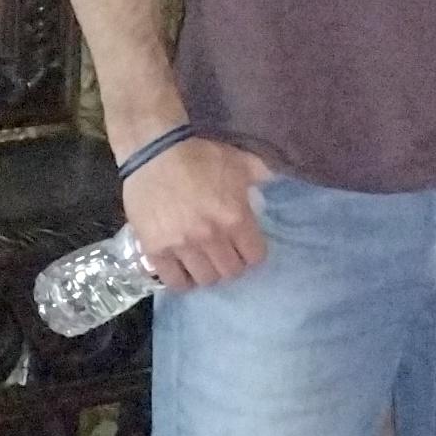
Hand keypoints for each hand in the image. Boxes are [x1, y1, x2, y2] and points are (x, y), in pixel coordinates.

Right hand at [121, 136, 274, 291]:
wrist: (155, 154)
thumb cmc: (201, 157)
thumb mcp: (241, 162)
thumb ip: (263, 175)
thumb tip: (280, 181)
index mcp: (235, 217)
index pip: (255, 256)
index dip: (254, 254)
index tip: (248, 248)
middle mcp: (210, 237)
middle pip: (230, 271)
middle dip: (233, 264)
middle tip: (227, 255)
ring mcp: (181, 246)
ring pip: (204, 280)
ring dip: (208, 273)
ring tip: (206, 263)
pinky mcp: (155, 251)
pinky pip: (173, 281)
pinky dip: (181, 280)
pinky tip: (184, 271)